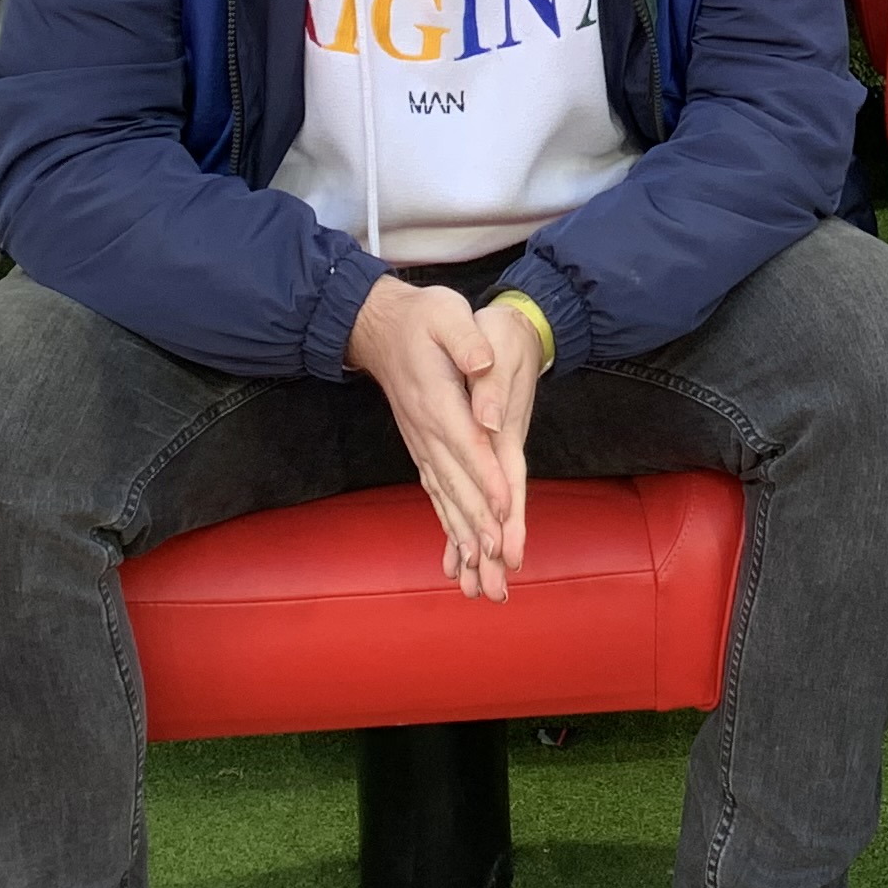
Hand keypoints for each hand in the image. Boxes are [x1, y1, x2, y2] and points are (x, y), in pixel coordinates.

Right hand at [348, 279, 535, 600]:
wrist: (381, 328)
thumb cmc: (422, 318)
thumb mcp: (447, 313)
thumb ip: (466, 341)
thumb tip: (482, 365)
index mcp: (437, 399)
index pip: (465, 443)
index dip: (486, 475)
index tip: (506, 506)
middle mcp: (426, 430)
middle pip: (455, 482)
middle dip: (477, 522)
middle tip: (497, 558)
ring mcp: (421, 444)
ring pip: (444, 496)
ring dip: (462, 535)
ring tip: (479, 574)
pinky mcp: (421, 449)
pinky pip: (435, 493)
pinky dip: (447, 525)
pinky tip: (457, 555)